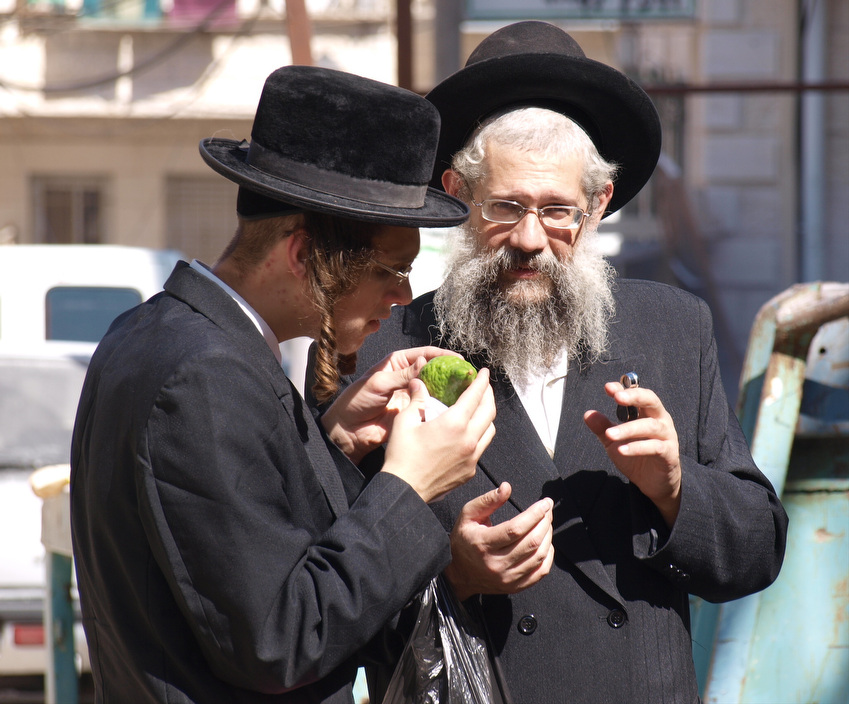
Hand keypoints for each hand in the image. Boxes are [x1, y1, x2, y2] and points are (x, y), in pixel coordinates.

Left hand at [322, 347, 461, 463]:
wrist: (348, 430)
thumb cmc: (357, 401)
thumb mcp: (379, 383)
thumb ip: (403, 374)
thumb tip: (425, 362)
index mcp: (397, 363)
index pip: (424, 354)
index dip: (442, 355)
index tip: (458, 359)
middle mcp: (407, 377)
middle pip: (433, 371)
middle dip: (449, 372)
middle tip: (466, 375)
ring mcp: (412, 395)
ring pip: (435, 389)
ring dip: (449, 389)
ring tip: (466, 390)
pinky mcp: (413, 412)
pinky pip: (431, 407)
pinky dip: (442, 406)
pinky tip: (454, 406)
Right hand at [381, 368, 495, 503]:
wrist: (405, 489)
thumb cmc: (402, 456)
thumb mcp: (405, 421)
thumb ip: (417, 399)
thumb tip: (419, 383)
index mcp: (454, 424)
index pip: (475, 395)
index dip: (482, 381)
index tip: (483, 372)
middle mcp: (469, 439)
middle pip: (489, 411)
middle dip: (488, 395)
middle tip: (482, 387)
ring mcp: (472, 457)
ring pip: (490, 430)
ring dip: (486, 416)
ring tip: (477, 408)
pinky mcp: (470, 470)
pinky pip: (481, 448)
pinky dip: (479, 435)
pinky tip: (468, 433)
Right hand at [444, 483, 553, 601]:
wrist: (459, 574)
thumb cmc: (465, 539)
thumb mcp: (468, 515)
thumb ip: (487, 500)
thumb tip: (507, 487)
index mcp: (483, 544)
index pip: (516, 529)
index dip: (535, 514)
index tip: (545, 502)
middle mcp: (496, 564)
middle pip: (531, 542)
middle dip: (545, 521)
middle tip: (548, 509)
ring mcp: (507, 578)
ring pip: (539, 556)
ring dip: (548, 536)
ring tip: (547, 522)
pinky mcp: (515, 587)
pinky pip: (540, 571)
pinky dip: (548, 555)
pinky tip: (546, 542)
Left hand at [584, 381, 681, 526]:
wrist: (653, 484)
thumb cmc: (636, 456)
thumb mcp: (614, 441)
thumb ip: (603, 427)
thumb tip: (587, 414)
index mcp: (647, 413)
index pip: (637, 394)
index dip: (624, 389)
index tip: (608, 388)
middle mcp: (660, 420)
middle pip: (651, 401)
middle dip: (635, 396)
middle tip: (617, 397)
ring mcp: (667, 436)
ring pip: (650, 426)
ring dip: (628, 429)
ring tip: (609, 434)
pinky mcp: (669, 454)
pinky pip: (655, 447)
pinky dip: (637, 448)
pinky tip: (621, 450)